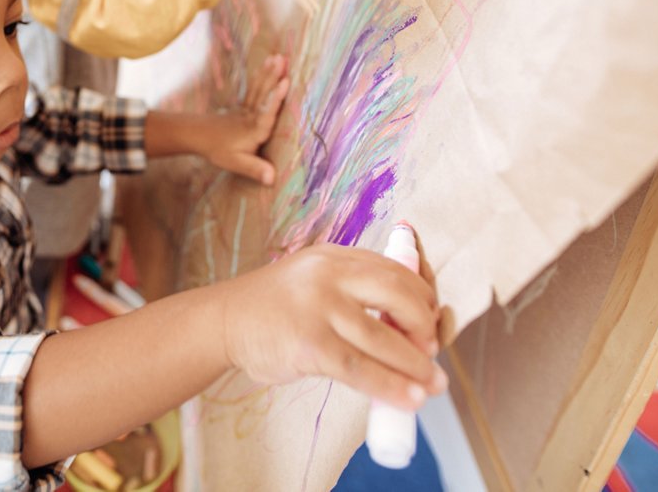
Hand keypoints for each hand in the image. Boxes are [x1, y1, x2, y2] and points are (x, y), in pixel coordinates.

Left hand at [203, 54, 289, 184]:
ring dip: (269, 72)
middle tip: (283, 60)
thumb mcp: (235, 163)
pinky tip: (267, 64)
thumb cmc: (218, 150)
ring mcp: (246, 109)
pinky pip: (254, 88)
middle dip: (274, 77)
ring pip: (259, 88)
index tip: (285, 82)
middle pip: (263, 95)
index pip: (267, 113)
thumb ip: (254, 169)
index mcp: (254, 130)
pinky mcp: (243, 105)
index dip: (276, 98)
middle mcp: (251, 117)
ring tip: (278, 57)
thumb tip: (273, 179)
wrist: (197, 136)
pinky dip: (261, 76)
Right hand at [216, 241, 446, 410]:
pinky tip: (409, 400)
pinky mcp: (309, 343)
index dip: (423, 298)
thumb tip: (411, 329)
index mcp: (335, 257)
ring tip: (433, 384)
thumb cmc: (275, 308)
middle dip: (425, 327)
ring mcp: (318, 307)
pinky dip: (390, 387)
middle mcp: (329, 275)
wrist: (223, 320)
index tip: (431, 323)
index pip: (395, 269)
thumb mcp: (314, 280)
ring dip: (417, 366)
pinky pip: (360, 369)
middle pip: (399, 295)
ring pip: (384, 339)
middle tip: (431, 351)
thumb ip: (354, 291)